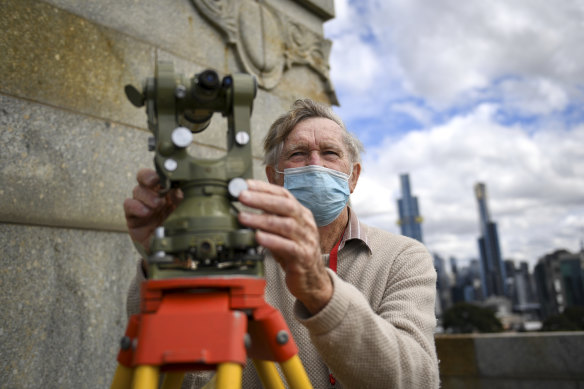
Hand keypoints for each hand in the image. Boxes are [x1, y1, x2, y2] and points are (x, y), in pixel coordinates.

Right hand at [123, 168, 182, 251]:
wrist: (170, 251)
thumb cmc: (178, 228)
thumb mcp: (185, 210)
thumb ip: (182, 197)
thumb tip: (180, 184)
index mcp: (166, 191)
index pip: (157, 174)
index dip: (157, 172)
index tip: (162, 176)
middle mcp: (152, 195)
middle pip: (143, 178)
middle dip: (149, 179)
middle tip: (157, 185)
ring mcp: (142, 205)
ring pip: (137, 190)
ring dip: (147, 196)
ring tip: (158, 205)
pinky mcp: (133, 217)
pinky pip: (128, 205)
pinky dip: (136, 206)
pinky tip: (146, 212)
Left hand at [237, 179, 332, 313]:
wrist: (312, 279)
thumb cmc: (294, 252)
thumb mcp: (282, 232)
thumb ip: (268, 219)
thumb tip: (243, 206)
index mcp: (300, 213)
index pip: (283, 194)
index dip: (264, 188)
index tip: (245, 184)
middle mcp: (305, 223)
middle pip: (285, 205)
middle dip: (262, 199)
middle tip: (241, 196)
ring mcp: (306, 239)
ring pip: (285, 225)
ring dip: (262, 219)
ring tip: (243, 217)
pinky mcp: (304, 257)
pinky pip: (288, 246)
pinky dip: (272, 240)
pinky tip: (258, 237)